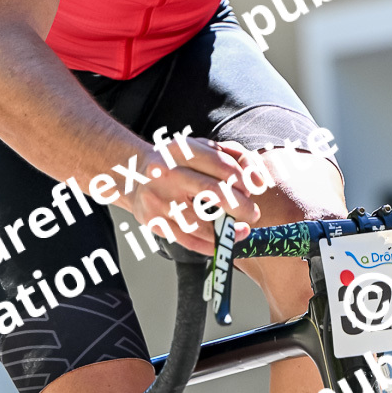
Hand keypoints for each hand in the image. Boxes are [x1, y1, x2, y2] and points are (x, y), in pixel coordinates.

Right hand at [124, 138, 261, 255]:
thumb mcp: (200, 147)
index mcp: (180, 150)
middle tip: (253, 213)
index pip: (221, 165)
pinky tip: (223, 241)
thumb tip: (259, 180)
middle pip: (213, 192)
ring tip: (243, 230)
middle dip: (241, 206)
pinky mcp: (154, 221)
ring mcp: (159, 199)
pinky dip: (210, 245)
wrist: (133, 174)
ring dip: (228, 230)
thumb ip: (232, 156)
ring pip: (201, 221)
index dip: (243, 179)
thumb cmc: (176, 162)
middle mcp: (167, 173)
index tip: (253, 189)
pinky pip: (187, 239)